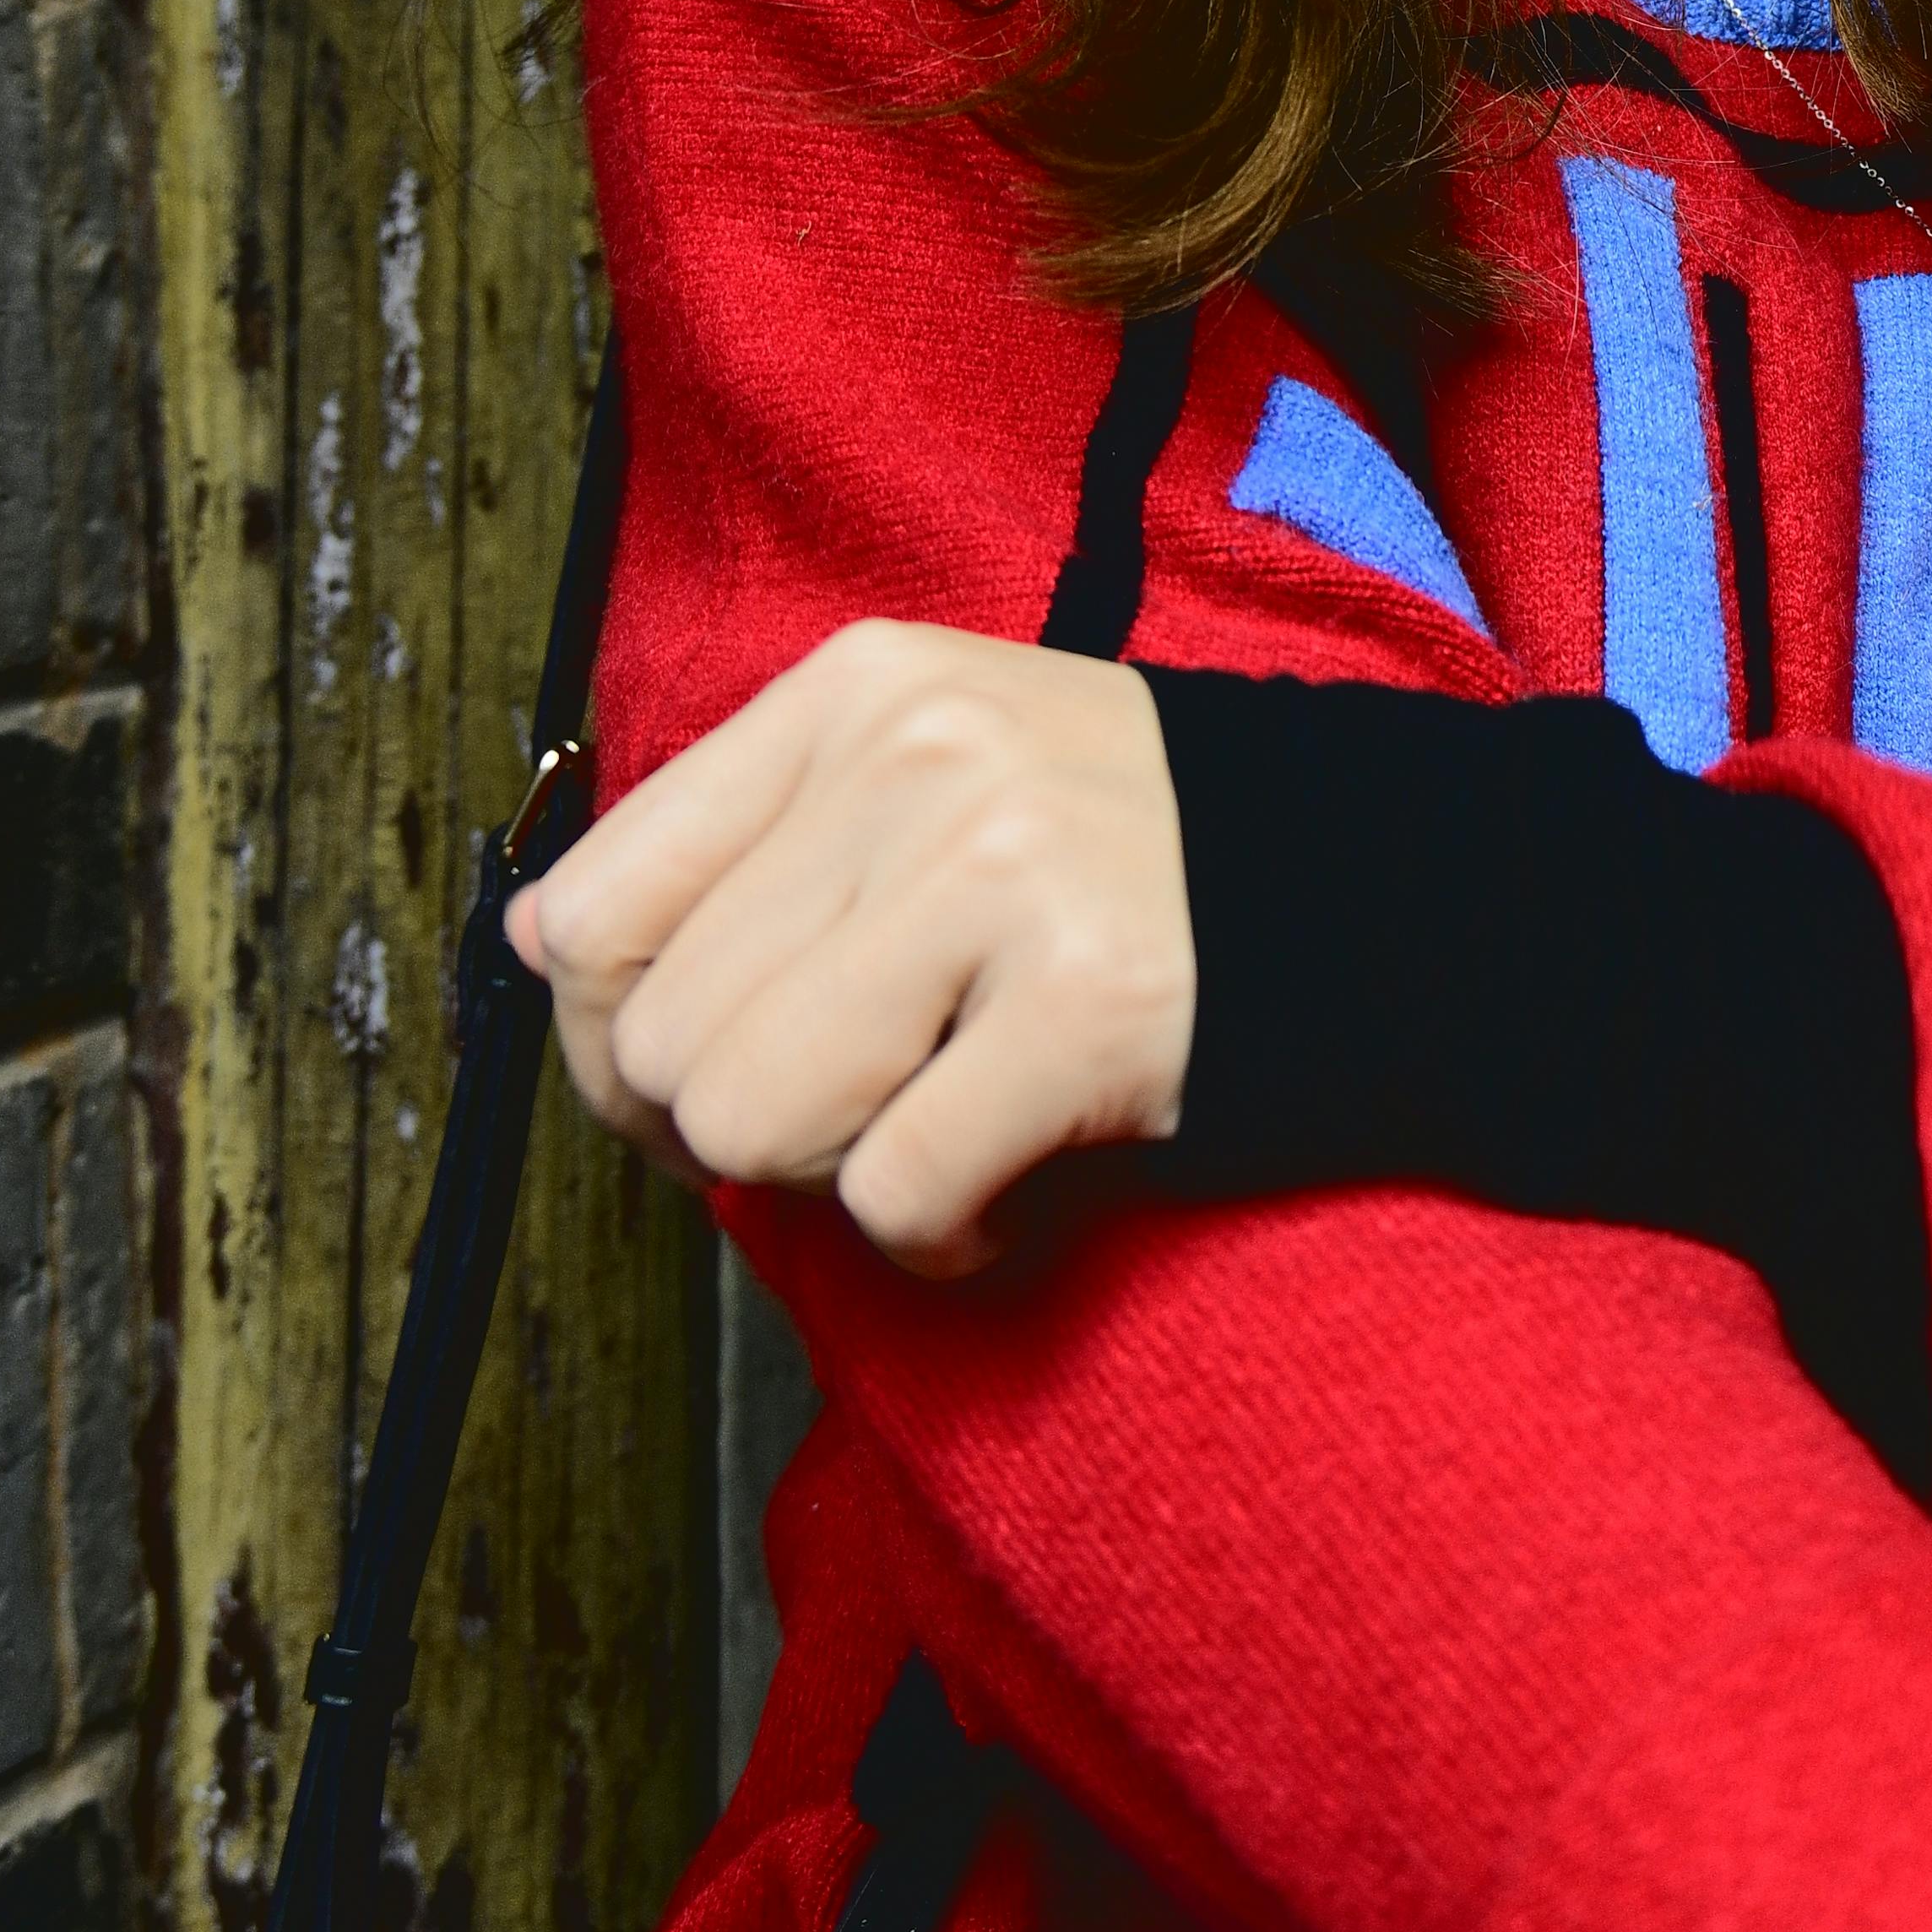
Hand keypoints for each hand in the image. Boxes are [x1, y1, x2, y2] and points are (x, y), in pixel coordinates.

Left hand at [506, 626, 1196, 1277]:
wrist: (1393, 893)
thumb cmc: (1120, 865)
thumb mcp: (922, 776)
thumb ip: (738, 845)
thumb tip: (538, 946)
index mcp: (854, 691)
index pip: (592, 908)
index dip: (613, 1042)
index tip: (700, 1079)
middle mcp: (918, 762)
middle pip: (665, 1044)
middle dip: (735, 1130)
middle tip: (854, 1119)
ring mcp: (1008, 876)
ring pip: (755, 1124)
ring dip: (835, 1180)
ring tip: (935, 1134)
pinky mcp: (1094, 1008)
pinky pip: (899, 1198)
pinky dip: (944, 1239)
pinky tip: (1013, 1187)